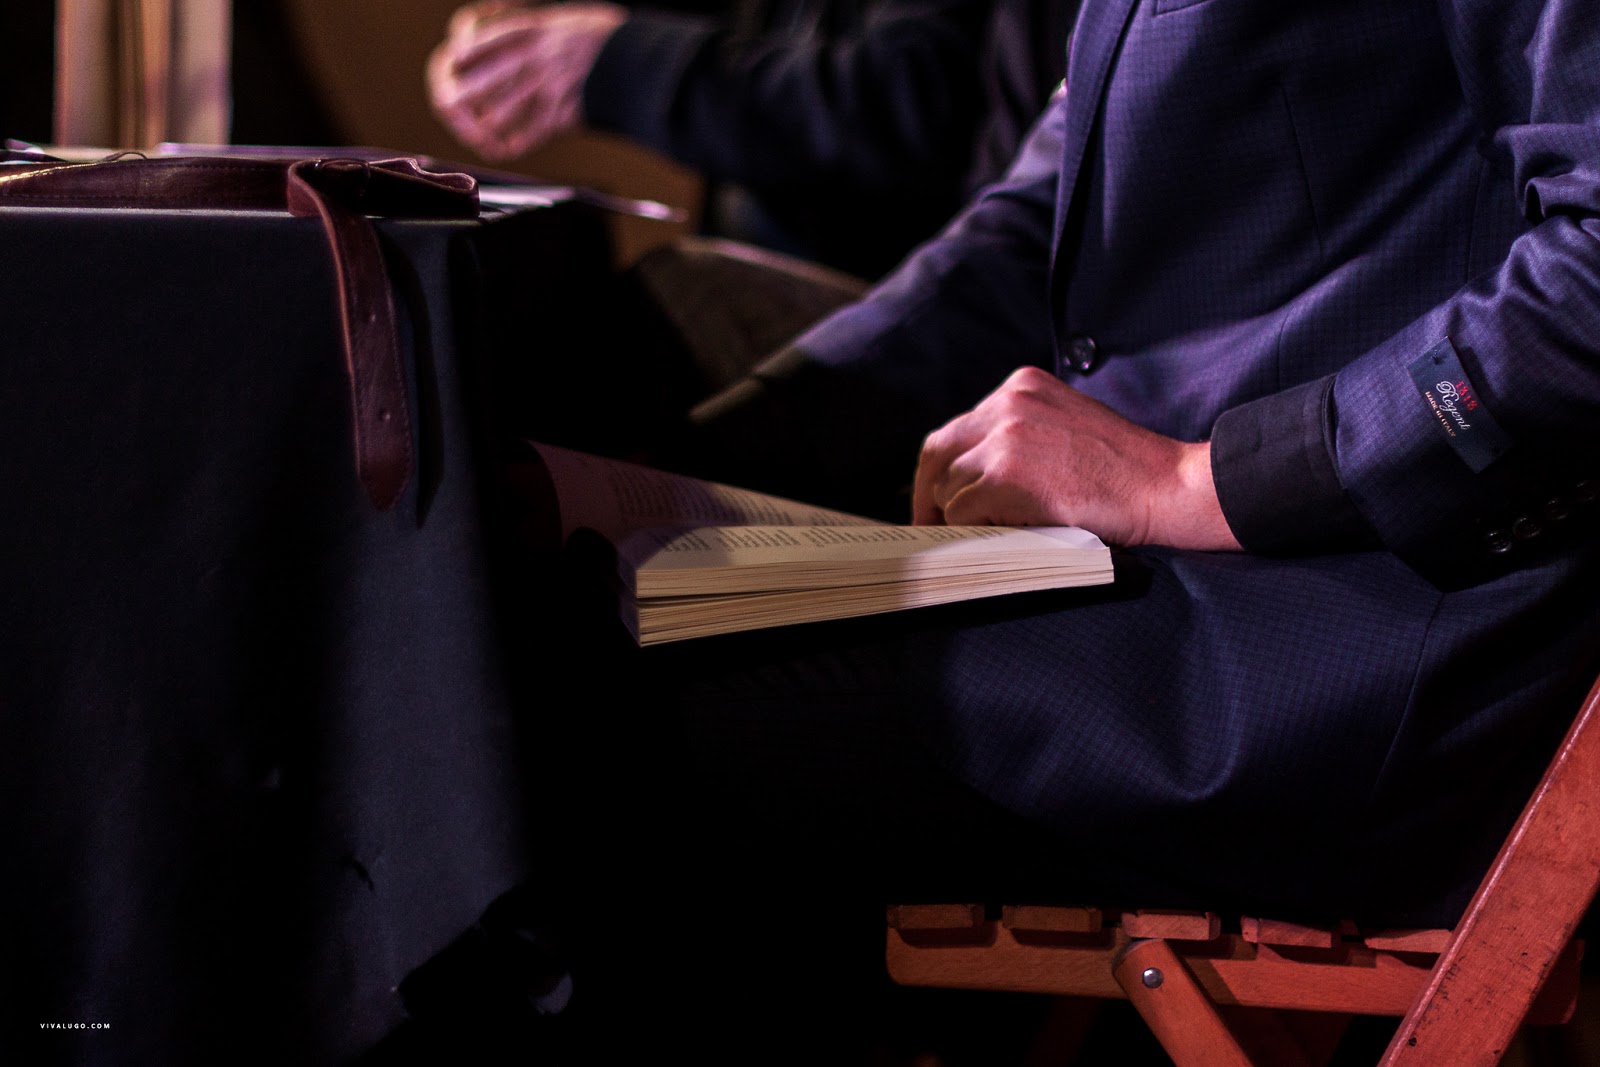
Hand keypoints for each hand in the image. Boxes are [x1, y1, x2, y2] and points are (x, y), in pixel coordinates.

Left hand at [428, 2, 626, 160]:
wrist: (639, 63)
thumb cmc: (606, 39)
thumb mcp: (562, 19)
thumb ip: (530, 27)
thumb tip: (497, 31)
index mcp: (530, 30)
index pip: (473, 40)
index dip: (457, 54)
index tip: (454, 60)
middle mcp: (531, 59)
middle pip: (475, 82)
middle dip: (456, 98)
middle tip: (452, 104)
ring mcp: (544, 90)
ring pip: (494, 115)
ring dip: (480, 127)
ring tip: (475, 132)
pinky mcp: (559, 117)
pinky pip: (523, 137)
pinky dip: (508, 146)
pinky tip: (501, 149)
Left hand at [911, 367, 1241, 549]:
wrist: (1165, 486)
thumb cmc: (1123, 471)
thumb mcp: (1064, 426)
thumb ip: (1019, 436)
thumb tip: (969, 474)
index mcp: (1022, 386)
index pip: (958, 429)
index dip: (941, 469)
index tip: (936, 499)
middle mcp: (1007, 403)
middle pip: (938, 452)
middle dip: (929, 495)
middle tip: (930, 529)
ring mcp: (1005, 438)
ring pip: (949, 487)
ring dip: (963, 518)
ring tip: (994, 533)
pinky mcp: (1005, 477)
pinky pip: (963, 512)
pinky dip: (976, 531)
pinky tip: (1005, 535)